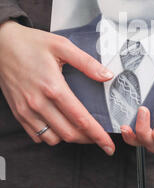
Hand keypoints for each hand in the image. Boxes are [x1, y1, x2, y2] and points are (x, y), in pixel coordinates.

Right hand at [0, 20, 114, 154]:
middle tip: (99, 138)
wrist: (1, 44)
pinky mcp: (18, 112)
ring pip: (52, 138)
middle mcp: (38, 103)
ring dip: (69, 138)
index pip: (80, 119)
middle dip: (88, 139)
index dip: (97, 134)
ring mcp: (26, 110)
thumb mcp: (62, 46)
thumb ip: (87, 62)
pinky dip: (50, 136)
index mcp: (53, 87)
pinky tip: (59, 126)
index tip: (108, 144)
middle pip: (69, 133)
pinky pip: (36, 135)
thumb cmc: (30, 43)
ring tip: (80, 131)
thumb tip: (107, 75)